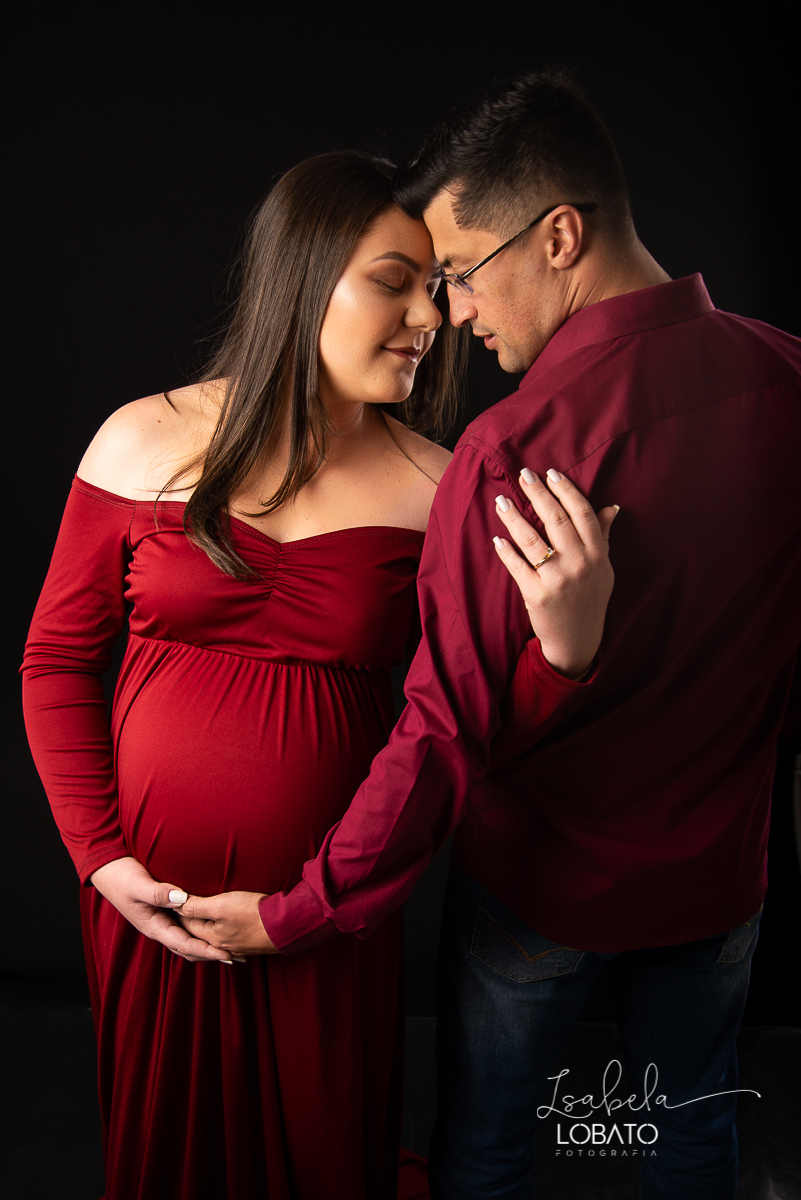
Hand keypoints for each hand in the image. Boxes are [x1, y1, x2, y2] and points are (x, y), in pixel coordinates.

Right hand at [90, 857, 235, 963]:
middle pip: (190, 947)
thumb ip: (158, 893)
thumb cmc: (121, 877)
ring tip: (231, 948)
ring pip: (189, 938)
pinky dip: (201, 930)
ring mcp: (163, 920)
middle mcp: (160, 927)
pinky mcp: (166, 910)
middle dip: (212, 953)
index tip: (226, 955)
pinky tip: (214, 927)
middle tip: (238, 957)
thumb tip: (182, 899)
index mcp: (154, 926)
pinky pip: (186, 925)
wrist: (107, 869)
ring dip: (209, 945)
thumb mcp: (139, 885)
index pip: (185, 944)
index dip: (206, 951)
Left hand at [175, 891, 278, 955]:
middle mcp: (220, 946)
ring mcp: (236, 947)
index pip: (186, 924)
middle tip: (181, 907)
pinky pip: (227, 938)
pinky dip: (220, 931)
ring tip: (199, 916)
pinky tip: (223, 927)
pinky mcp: (249, 944)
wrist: (285, 925)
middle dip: (189, 922)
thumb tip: (176, 905)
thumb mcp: (221, 905)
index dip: (178, 910)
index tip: (173, 899)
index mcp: (210, 937)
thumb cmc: (252, 913)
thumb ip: (197, 906)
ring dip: (205, 927)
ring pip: (213, 936)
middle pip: (198, 932)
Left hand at [493, 467, 617, 678]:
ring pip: (532, 539)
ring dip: (514, 517)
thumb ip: (603, 537)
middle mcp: (580, 564)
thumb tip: (611, 507)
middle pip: (556, 519)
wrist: (578, 640)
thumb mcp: (603, 569)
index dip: (566, 490)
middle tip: (524, 475)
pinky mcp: (537, 595)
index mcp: (597, 554)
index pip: (582, 513)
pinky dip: (506, 551)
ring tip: (502, 501)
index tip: (551, 473)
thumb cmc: (590, 599)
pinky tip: (497, 539)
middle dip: (539, 494)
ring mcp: (558, 579)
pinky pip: (517, 566)